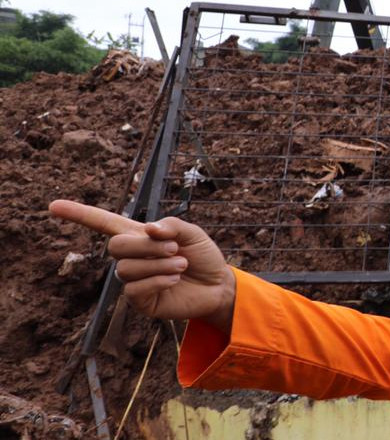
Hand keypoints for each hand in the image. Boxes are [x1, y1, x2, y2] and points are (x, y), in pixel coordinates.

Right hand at [49, 200, 236, 333]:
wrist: (218, 286)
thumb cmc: (203, 256)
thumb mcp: (193, 233)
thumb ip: (172, 225)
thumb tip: (149, 229)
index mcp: (139, 236)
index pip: (103, 223)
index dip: (79, 214)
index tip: (52, 205)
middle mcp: (132, 257)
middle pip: (115, 246)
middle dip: (145, 246)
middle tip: (174, 248)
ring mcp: (133, 280)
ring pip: (126, 268)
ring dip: (158, 264)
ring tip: (181, 265)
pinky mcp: (140, 301)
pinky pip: (134, 289)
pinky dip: (158, 281)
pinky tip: (174, 279)